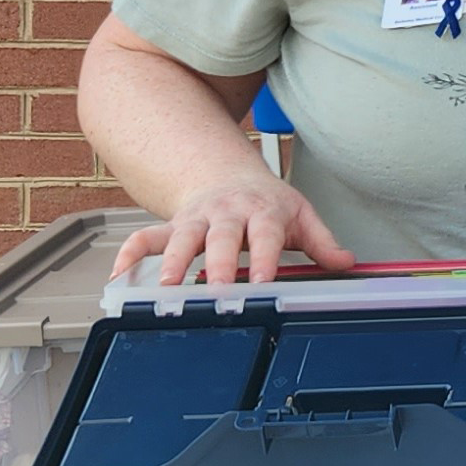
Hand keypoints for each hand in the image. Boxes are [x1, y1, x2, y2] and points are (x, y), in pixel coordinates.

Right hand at [113, 172, 354, 286]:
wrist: (229, 176)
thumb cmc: (267, 203)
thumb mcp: (300, 215)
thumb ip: (322, 243)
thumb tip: (346, 263)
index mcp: (262, 211)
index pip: (265, 233)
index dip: (263, 255)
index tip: (263, 279)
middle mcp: (226, 214)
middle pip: (221, 237)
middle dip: (218, 263)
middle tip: (217, 289)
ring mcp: (196, 220)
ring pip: (180, 238)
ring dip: (172, 261)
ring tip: (165, 286)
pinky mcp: (172, 227)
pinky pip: (145, 238)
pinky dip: (129, 255)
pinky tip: (119, 278)